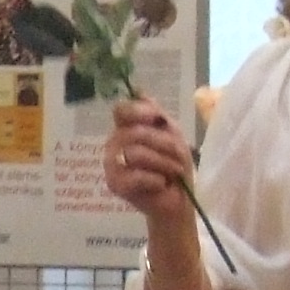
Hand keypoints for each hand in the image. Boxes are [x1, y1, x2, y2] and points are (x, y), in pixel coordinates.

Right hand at [104, 96, 196, 221]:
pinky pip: (136, 176)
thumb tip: (139, 91)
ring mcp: (111, 164)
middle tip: (178, 156)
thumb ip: (155, 113)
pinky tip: (160, 184)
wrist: (178, 198)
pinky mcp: (115, 185)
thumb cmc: (174, 165)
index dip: (139, 111)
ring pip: (136, 154)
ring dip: (163, 163)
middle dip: (164, 144)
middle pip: (135, 132)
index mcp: (127, 128)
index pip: (121, 110)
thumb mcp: (171, 133)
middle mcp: (115, 143)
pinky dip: (156, 180)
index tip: (157, 119)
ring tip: (172, 172)